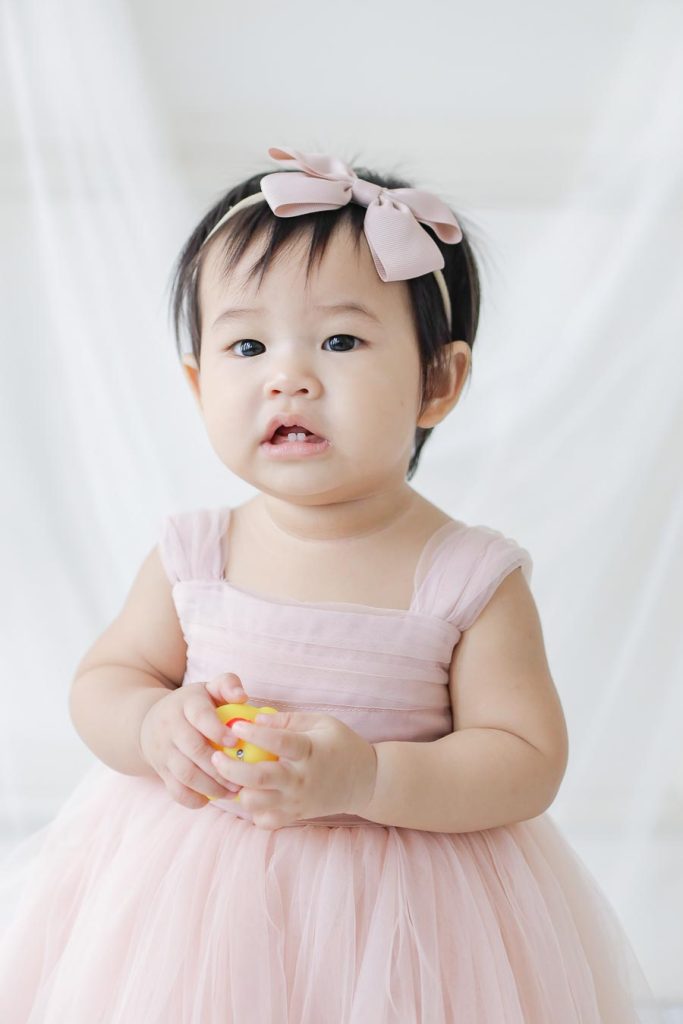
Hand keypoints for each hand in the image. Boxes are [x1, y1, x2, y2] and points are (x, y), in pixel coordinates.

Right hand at [139, 672, 248, 808]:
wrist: (150, 722)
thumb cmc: (193, 705)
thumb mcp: (208, 688)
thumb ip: (228, 684)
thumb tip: (243, 696)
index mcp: (186, 704)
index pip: (200, 716)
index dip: (217, 730)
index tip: (235, 742)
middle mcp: (171, 727)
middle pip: (194, 749)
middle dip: (220, 766)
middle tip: (243, 775)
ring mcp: (163, 751)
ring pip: (185, 773)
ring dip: (212, 786)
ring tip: (233, 791)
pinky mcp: (161, 771)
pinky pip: (175, 790)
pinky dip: (193, 799)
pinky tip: (211, 799)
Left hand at [211, 710, 377, 829]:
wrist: (365, 781)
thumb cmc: (341, 745)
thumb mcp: (321, 722)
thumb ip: (289, 719)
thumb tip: (257, 719)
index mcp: (309, 751)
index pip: (279, 742)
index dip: (255, 733)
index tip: (236, 725)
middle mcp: (301, 779)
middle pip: (259, 778)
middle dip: (231, 769)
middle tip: (215, 757)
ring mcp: (296, 801)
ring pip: (256, 803)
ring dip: (238, 790)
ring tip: (230, 776)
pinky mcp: (294, 816)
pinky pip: (264, 820)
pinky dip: (252, 810)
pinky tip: (250, 793)